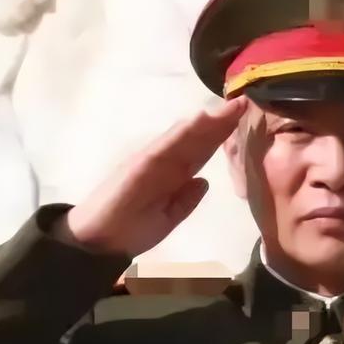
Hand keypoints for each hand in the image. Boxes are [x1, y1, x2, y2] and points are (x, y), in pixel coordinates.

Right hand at [60, 97, 247, 257]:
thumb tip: (204, 181)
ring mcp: (152, 159)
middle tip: (244, 102)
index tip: (244, 121)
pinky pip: (165, 146)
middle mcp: (164, 161)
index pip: (201, 151)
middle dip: (221, 122)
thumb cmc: (131, 229)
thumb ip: (186, 200)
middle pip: (197, 139)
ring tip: (230, 106)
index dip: (222, 136)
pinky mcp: (141, 163)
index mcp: (172, 174)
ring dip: (208, 121)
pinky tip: (201, 119)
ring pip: (185, 136)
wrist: (98, 241)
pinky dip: (183, 132)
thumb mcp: (169, 217)